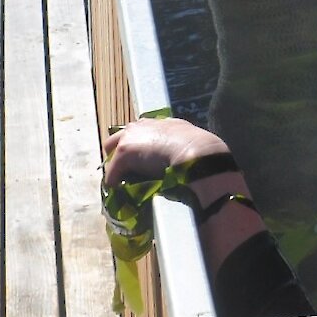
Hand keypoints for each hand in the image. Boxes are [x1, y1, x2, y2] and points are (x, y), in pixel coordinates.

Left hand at [104, 117, 230, 188]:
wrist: (197, 152)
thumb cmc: (203, 150)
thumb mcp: (192, 145)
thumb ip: (183, 150)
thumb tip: (187, 166)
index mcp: (162, 123)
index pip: (142, 132)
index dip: (140, 147)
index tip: (142, 161)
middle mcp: (144, 125)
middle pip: (119, 138)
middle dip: (120, 153)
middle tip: (127, 172)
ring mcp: (131, 137)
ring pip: (113, 153)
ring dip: (117, 168)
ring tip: (121, 183)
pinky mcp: (123, 153)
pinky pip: (113, 173)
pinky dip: (114, 183)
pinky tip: (119, 192)